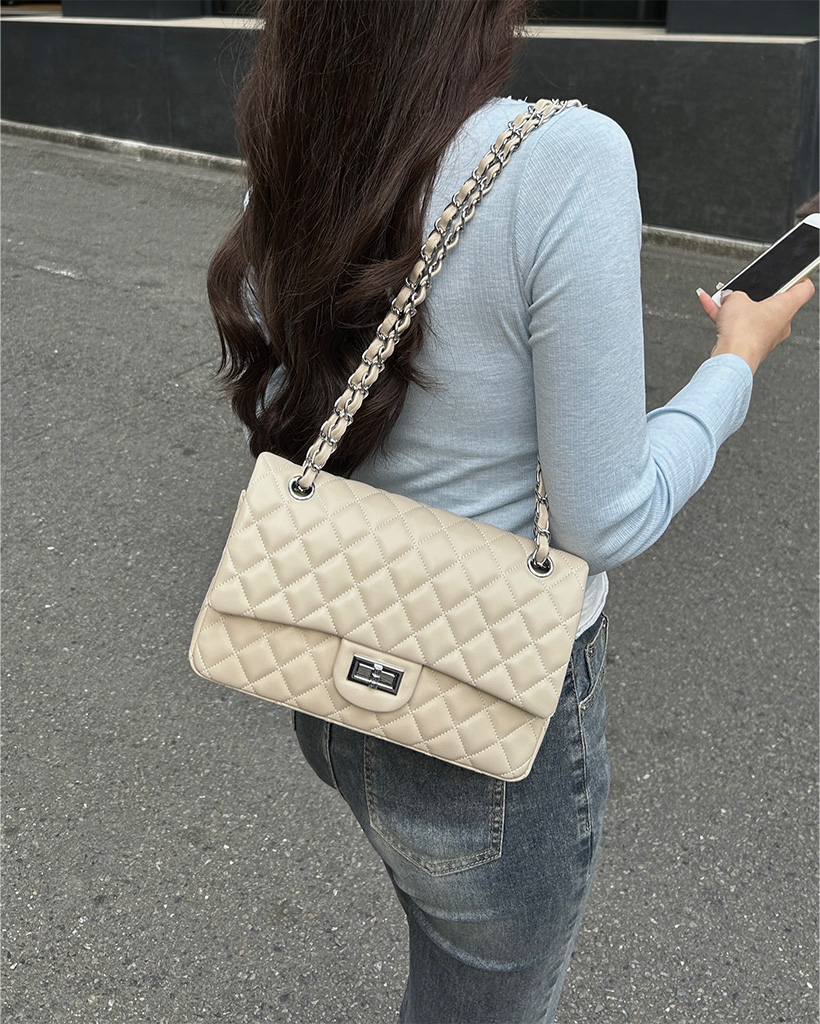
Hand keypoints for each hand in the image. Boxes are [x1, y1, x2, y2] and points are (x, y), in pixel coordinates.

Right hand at [696, 278, 814, 373]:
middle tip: (742, 288)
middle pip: (772, 302)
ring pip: (752, 315)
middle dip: (753, 295)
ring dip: (737, 307)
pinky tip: (713, 309)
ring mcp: (767, 336)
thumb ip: (734, 293)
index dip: (799, 277)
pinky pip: (741, 327)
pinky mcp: (752, 345)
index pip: (803, 288)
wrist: (731, 358)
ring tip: (720, 299)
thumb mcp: (735, 299)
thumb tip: (729, 296)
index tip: (792, 274)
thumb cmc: (743, 333)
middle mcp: (782, 323)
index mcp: (787, 307)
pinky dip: (729, 319)